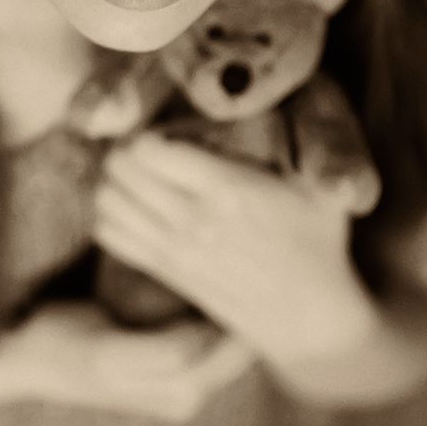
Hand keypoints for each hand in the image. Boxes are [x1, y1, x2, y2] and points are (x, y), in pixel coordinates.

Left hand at [93, 130, 379, 366]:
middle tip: (143, 150)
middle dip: (125, 151)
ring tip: (134, 176)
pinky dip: (110, 216)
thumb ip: (291, 146)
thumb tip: (263, 109)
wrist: (309, 316)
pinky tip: (131, 207)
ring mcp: (176, 249)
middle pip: (122, 170)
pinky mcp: (168, 272)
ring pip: (109, 202)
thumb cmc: (317, 241)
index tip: (164, 133)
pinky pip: (112, 237)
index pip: (152, 150)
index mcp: (228, 188)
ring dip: (114, 182)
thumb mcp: (315, 184)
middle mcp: (194, 218)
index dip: (149, 133)